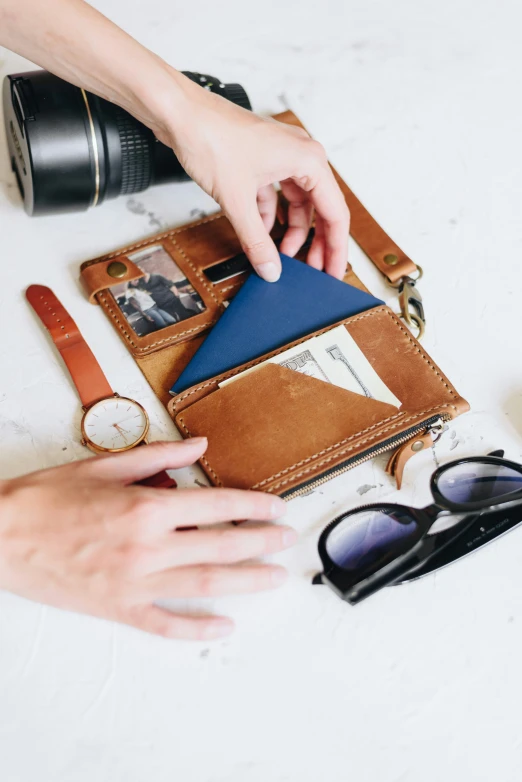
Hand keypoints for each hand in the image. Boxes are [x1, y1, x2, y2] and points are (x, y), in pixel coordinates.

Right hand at [0, 439, 295, 639]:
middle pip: (221, 546)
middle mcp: (146, 546)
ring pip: (204, 586)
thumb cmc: (47, 499)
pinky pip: (165, 625)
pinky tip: (224, 626)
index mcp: (145, 506)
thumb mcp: (104, 465)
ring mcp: (134, 582)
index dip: (252, 505)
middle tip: (286, 541)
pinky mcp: (117, 609)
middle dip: (261, 542)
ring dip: (246, 582)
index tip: (275, 507)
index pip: (216, 504)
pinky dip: (197, 629)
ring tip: (275, 579)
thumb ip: (159, 456)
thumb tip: (199, 446)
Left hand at [150, 74, 349, 281]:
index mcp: (308, 161)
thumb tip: (271, 269)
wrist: (180, 113)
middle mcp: (301, 155)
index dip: (336, 248)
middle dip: (315, 242)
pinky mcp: (262, 159)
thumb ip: (257, 241)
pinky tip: (260, 234)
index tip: (333, 272)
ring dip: (291, 230)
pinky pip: (277, 193)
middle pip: (319, 208)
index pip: (335, 214)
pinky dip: (270, 215)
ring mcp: (281, 156)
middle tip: (313, 271)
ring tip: (283, 256)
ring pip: (297, 202)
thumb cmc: (211, 138)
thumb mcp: (237, 201)